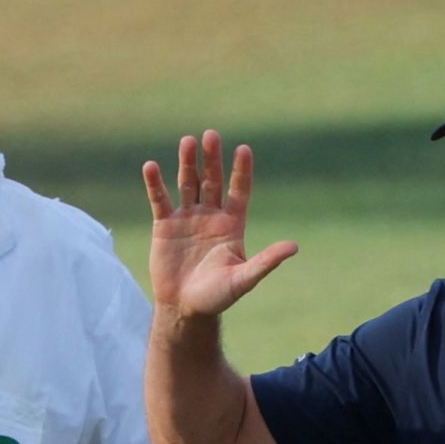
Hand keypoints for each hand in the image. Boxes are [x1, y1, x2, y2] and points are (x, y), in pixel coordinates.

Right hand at [144, 130, 297, 318]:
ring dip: (187, 163)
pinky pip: (160, 199)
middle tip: (211, 135)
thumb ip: (266, 262)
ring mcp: (187, 218)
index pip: (239, 190)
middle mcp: (211, 215)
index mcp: (232, 224)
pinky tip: (151, 167)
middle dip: (212, 159)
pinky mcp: (164, 225)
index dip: (241, 171)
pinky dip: (155, 184)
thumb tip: (294, 247)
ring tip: (187, 141)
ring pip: (188, 184)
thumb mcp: (244, 279)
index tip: (243, 149)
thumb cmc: (218, 296)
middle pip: (212, 180)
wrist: (186, 308)